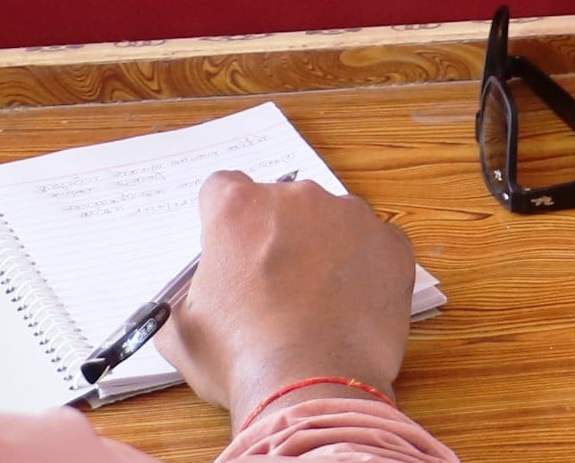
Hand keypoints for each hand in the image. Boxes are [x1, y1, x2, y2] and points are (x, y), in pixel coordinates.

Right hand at [156, 172, 416, 425]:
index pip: (223, 189)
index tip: (229, 248)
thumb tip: (197, 297)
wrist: (312, 384)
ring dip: (322, 248)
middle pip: (282, 204)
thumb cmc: (242, 358)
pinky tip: (348, 305)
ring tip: (315, 302)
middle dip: (275, 236)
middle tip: (273, 285)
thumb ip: (188, 296)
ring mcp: (352, 216)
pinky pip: (373, 245)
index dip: (224, 221)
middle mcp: (298, 198)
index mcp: (240, 209)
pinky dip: (363, 267)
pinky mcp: (392, 242)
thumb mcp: (182, 332)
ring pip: (331, 221)